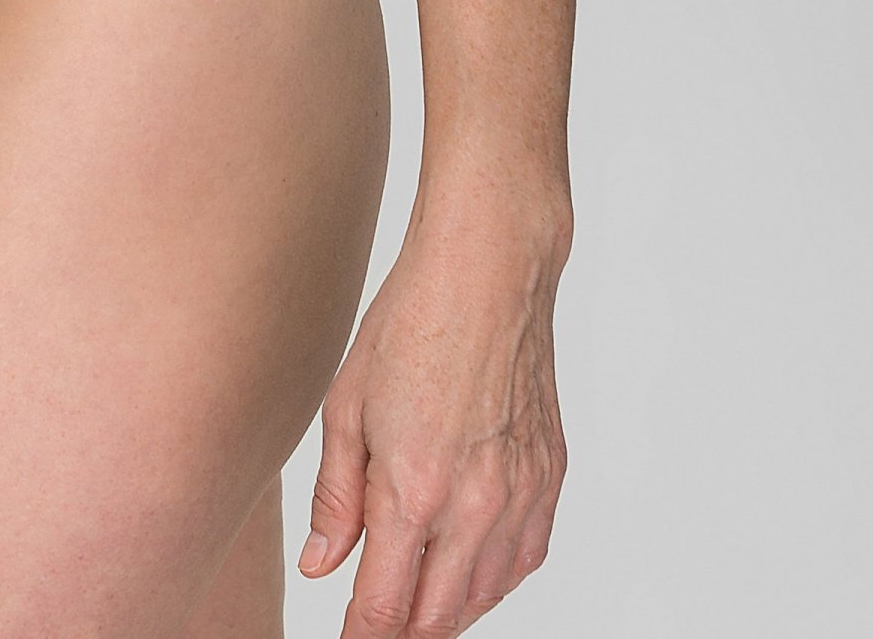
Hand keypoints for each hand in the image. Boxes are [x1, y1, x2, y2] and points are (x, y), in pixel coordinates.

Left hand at [300, 222, 568, 634]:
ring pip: (484, 598)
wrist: (489, 271)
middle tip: (375, 623)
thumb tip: (322, 567)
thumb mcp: (346, 405)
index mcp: (413, 489)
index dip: (361, 637)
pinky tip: (467, 565)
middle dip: (402, 631)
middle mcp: (474, 506)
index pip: (384, 608)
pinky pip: (523, 559)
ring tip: (414, 597)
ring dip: (446, 610)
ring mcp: (520, 495)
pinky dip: (492, 577)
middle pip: (437, 619)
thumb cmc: (411, 323)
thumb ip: (335, 498)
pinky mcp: (550, 478)